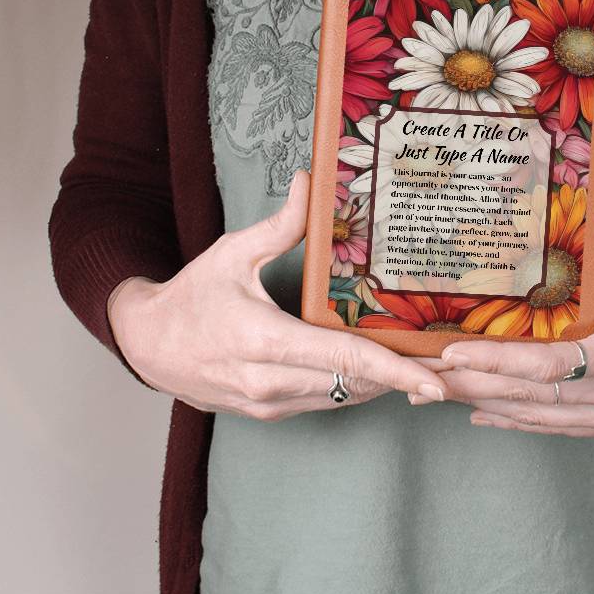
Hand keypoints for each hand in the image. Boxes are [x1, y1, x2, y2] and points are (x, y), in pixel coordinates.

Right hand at [106, 169, 447, 420]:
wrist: (147, 346)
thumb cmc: (191, 297)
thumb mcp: (232, 252)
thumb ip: (280, 224)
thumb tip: (310, 181)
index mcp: (265, 339)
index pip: (343, 360)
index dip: (394, 371)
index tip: (432, 380)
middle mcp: (270, 380)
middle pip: (354, 384)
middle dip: (402, 378)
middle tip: (446, 366)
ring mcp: (269, 403)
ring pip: (343, 398)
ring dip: (382, 385)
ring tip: (421, 369)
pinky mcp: (268, 412)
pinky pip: (324, 404)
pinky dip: (353, 390)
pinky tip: (378, 372)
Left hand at [433, 170, 593, 439]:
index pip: (546, 367)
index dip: (495, 361)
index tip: (451, 352)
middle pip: (530, 399)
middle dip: (474, 388)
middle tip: (424, 379)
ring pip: (541, 421)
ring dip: (490, 407)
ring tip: (442, 397)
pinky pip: (561, 431)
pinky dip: (522, 425)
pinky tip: (488, 417)